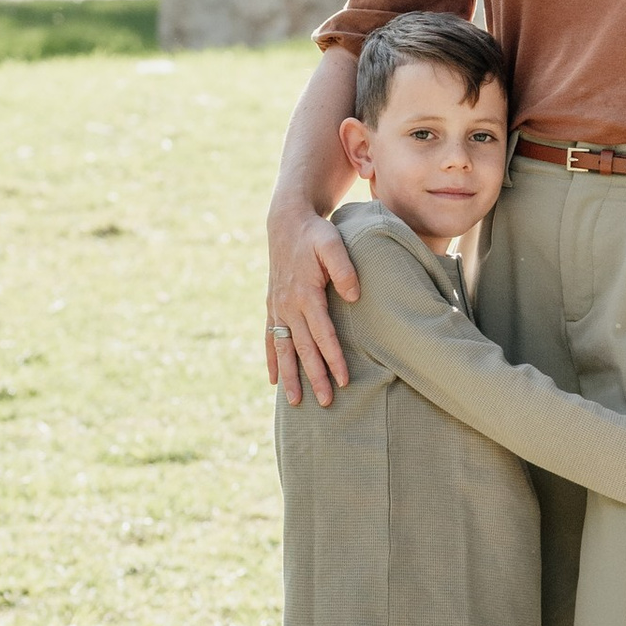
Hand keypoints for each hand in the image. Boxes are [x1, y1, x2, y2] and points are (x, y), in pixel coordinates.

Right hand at [265, 207, 359, 405]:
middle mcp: (288, 305)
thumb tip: (355, 296)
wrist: (287, 223)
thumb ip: (344, 268)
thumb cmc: (316, 234)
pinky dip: (272, 359)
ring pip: (284, 349)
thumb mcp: (333, 243)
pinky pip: (270, 338)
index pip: (322, 334)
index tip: (343, 380)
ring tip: (295, 402)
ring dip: (289, 376)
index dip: (333, 359)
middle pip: (303, 348)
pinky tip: (273, 379)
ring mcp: (278, 307)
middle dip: (314, 377)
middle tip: (325, 402)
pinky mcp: (273, 306)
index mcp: (305, 294)